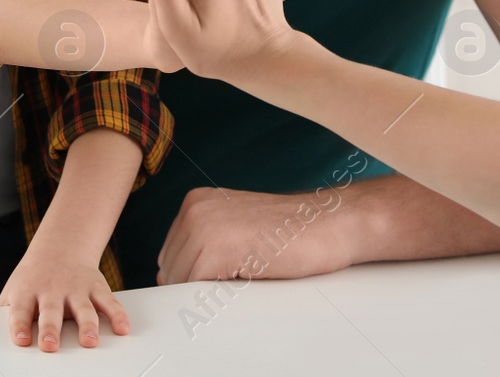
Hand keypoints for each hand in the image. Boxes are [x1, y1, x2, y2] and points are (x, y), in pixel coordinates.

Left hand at [0, 241, 128, 350]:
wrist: (60, 246)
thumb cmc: (33, 279)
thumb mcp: (13, 291)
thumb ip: (4, 314)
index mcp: (28, 293)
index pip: (21, 310)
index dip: (20, 325)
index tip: (21, 340)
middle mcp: (52, 290)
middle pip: (51, 311)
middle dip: (51, 328)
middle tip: (50, 345)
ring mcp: (76, 288)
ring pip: (83, 308)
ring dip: (87, 325)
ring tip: (89, 342)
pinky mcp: (96, 287)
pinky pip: (109, 302)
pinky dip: (118, 315)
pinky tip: (123, 328)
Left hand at [156, 186, 355, 284]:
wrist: (329, 222)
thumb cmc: (292, 230)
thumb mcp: (237, 226)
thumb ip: (204, 242)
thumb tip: (170, 276)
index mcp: (196, 201)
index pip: (169, 254)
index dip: (189, 275)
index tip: (220, 277)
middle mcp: (194, 209)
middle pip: (170, 269)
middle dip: (195, 284)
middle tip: (235, 280)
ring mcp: (203, 228)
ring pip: (181, 281)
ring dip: (208, 291)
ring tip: (244, 277)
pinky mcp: (217, 250)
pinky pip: (196, 289)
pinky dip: (214, 296)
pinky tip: (245, 281)